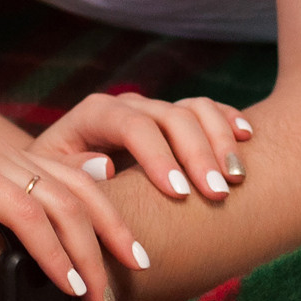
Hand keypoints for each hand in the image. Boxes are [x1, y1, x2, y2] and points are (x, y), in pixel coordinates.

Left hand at [32, 92, 253, 203]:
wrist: (65, 173)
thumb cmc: (57, 183)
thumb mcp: (52, 179)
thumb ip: (73, 172)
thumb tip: (105, 165)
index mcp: (95, 114)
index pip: (132, 125)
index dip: (158, 156)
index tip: (178, 193)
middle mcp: (128, 106)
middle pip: (170, 117)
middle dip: (197, 154)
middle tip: (218, 194)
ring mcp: (155, 110)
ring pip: (195, 109)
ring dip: (221, 140)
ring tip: (237, 176)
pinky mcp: (175, 121)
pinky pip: (208, 110)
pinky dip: (229, 120)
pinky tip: (248, 138)